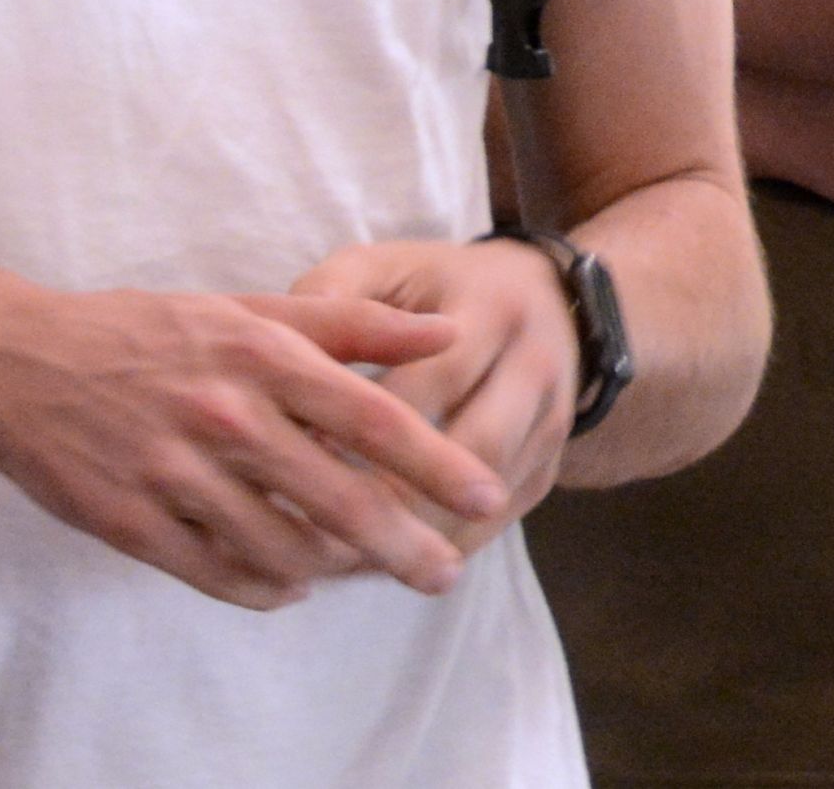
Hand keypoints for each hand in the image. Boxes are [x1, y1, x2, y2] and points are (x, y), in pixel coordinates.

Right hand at [0, 285, 511, 609]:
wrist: (15, 363)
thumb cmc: (145, 331)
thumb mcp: (248, 310)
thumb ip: (352, 325)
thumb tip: (446, 333)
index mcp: (262, 356)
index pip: (374, 420)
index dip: (438, 465)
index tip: (487, 497)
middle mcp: (226, 416)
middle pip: (342, 502)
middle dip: (408, 546)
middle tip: (446, 572)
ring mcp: (176, 475)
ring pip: (286, 550)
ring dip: (335, 570)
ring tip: (361, 569)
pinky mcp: (132, 524)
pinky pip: (222, 575)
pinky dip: (268, 589)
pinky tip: (291, 585)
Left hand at [288, 240, 586, 554]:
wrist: (550, 302)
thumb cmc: (441, 286)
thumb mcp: (390, 266)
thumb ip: (336, 293)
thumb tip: (281, 351)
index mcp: (492, 310)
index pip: (431, 382)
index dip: (363, 424)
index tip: (295, 455)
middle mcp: (536, 366)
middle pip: (474, 448)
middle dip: (396, 495)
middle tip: (316, 528)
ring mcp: (551, 425)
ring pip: (487, 500)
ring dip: (415, 536)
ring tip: (338, 563)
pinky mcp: (548, 471)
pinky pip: (494, 528)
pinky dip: (429, 551)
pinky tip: (374, 568)